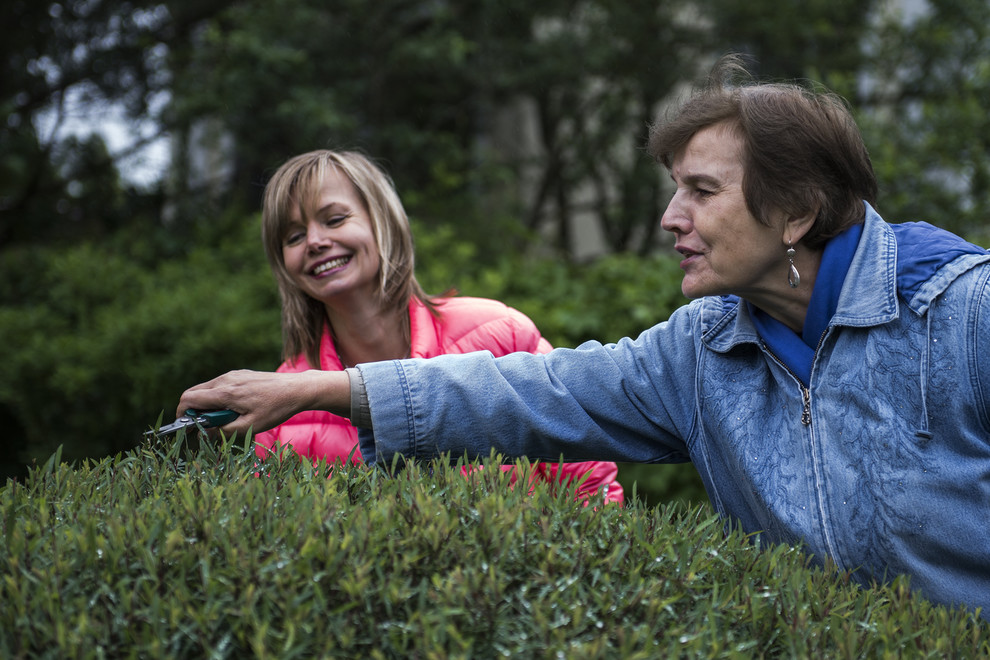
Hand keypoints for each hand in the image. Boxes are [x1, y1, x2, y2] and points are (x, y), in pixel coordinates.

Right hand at [176, 369, 351, 435]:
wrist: (297, 389)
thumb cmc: (276, 408)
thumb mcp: (250, 426)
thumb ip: (224, 431)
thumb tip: (204, 433)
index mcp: (226, 392)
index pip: (189, 398)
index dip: (183, 414)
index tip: (187, 427)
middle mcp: (226, 379)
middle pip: (194, 392)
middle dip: (193, 410)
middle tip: (204, 426)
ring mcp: (233, 374)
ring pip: (207, 389)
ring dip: (207, 404)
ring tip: (224, 419)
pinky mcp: (240, 374)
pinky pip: (219, 385)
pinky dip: (217, 397)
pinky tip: (234, 409)